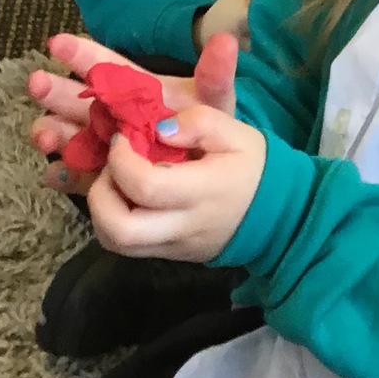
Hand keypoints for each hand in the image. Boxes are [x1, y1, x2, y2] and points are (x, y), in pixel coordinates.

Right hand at [28, 30, 238, 190]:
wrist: (211, 176)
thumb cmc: (208, 131)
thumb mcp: (214, 103)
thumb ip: (216, 76)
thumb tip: (227, 41)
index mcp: (136, 90)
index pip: (106, 67)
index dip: (83, 55)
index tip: (58, 42)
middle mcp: (111, 115)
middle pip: (77, 99)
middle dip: (55, 92)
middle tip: (36, 83)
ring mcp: (101, 146)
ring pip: (69, 136)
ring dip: (53, 132)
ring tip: (43, 133)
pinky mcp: (99, 178)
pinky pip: (76, 176)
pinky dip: (64, 175)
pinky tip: (54, 175)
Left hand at [89, 104, 267, 263]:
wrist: (279, 216)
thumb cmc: (256, 169)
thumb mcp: (237, 133)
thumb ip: (199, 121)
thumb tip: (159, 127)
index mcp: (202, 192)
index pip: (144, 186)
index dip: (121, 159)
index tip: (123, 137)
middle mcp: (183, 226)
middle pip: (120, 230)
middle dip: (99, 194)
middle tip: (110, 168)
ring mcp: (173, 247)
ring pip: (116, 243)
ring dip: (102, 210)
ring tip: (116, 182)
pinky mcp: (169, 255)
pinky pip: (126, 247)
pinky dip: (113, 221)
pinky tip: (125, 198)